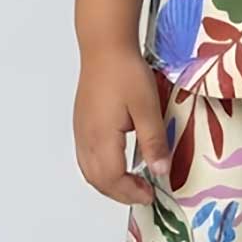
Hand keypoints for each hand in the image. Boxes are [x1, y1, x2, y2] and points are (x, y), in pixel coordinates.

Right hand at [73, 49, 172, 204]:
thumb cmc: (126, 73)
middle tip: (144, 194)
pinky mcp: (81, 124)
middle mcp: (86, 139)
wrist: (104, 47)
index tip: (151, 194)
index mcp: (101, 138)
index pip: (113, 178)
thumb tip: (160, 171)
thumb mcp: (147, 107)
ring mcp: (80, 132)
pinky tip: (117, 166)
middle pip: (98, 180)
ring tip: (132, 185)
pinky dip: (101, 172)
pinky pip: (86, 159)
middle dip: (120, 193)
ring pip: (89, 171)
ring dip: (109, 184)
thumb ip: (153, 142)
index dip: (131, 192)